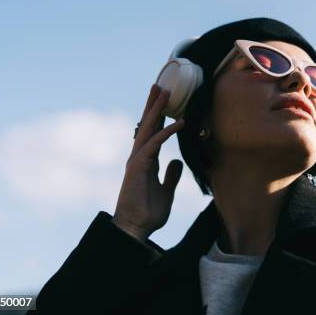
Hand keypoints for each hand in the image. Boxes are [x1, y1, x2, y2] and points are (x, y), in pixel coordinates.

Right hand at [113, 84, 184, 241]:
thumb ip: (170, 176)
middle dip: (154, 105)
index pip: (152, 133)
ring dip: (157, 109)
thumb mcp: (166, 192)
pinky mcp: (138, 167)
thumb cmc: (148, 213)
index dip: (158, 116)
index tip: (164, 100)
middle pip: (147, 125)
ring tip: (165, 91)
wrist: (135, 229)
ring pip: (147, 128)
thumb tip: (176, 161)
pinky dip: (167, 132)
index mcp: (146, 161)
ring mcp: (137, 160)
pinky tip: (179, 122)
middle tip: (160, 85)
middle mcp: (139, 157)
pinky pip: (154, 144)